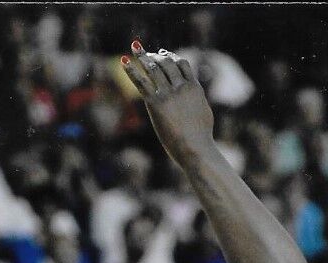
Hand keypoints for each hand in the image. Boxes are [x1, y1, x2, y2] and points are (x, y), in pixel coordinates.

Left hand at [122, 41, 214, 165]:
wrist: (195, 149)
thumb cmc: (201, 137)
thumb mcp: (204, 112)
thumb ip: (197, 99)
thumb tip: (196, 95)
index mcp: (194, 87)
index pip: (182, 64)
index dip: (172, 57)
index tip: (164, 54)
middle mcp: (181, 87)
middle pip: (167, 63)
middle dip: (157, 56)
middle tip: (149, 55)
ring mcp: (168, 94)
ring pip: (154, 68)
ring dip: (143, 57)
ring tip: (136, 49)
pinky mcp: (155, 103)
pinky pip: (141, 82)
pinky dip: (132, 70)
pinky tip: (124, 61)